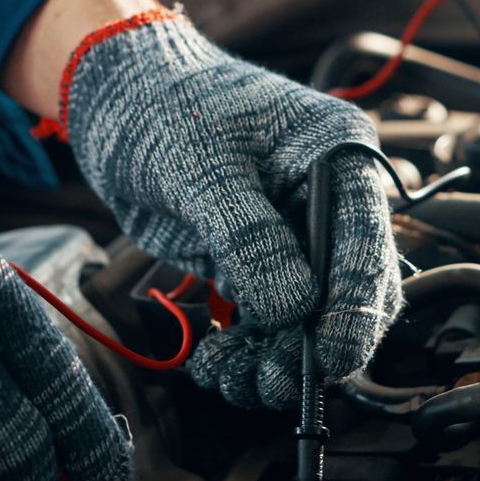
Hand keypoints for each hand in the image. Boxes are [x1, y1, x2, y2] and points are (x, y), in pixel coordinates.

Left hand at [60, 13, 402, 410]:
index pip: (366, 241)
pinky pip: (268, 320)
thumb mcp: (202, 169)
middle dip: (311, 345)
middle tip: (271, 384)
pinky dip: (246, 349)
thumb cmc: (162, 105)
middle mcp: (326, 198)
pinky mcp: (256, 260)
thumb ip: (249, 238)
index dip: (353, 307)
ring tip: (232, 380)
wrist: (113, 96)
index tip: (328, 359)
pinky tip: (215, 362)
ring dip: (275, 358)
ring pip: (307, 317)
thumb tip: (292, 310)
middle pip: (348, 290)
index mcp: (338, 155)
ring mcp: (293, 232)